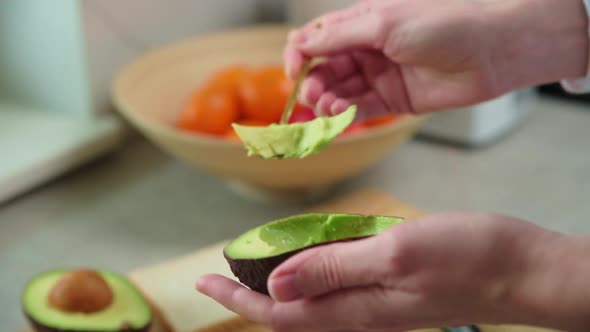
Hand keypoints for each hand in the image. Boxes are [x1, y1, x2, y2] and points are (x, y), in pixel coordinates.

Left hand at [197, 212, 589, 331]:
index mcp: (356, 308)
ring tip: (256, 262)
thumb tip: (278, 283)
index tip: (205, 282)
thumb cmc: (466, 259)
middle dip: (253, 292)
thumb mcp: (394, 255)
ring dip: (280, 281)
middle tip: (224, 271)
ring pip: (313, 297)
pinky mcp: (392, 286)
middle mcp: (361, 311)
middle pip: (291, 310)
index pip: (281, 312)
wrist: (517, 268)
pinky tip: (311, 252)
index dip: (239, 298)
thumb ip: (334, 268)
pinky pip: (339, 282)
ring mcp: (377, 300)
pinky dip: (314, 268)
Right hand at [284, 0, 587, 119]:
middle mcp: (367, 49)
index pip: (317, 39)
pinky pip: (360, 109)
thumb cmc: (444, 23)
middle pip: (324, 68)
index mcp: (362, 22)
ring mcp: (379, 75)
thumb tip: (300, 44)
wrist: (492, 50)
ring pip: (339, 91)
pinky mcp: (393, 100)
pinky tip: (338, 115)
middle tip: (312, 95)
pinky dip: (344, 114)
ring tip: (327, 106)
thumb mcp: (384, 23)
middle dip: (312, 83)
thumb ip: (340, 37)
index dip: (300, 55)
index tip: (294, 71)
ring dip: (326, 100)